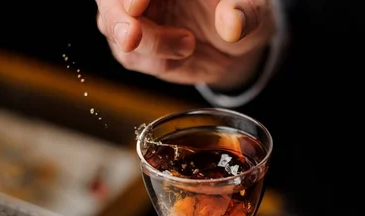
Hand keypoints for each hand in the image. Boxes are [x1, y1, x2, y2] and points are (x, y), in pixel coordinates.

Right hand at [95, 0, 277, 89]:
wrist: (235, 43)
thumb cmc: (241, 11)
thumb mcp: (253, 9)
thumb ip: (243, 12)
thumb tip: (232, 25)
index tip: (137, 5)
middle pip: (111, 0)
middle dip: (118, 18)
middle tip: (132, 36)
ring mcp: (132, 14)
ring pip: (113, 27)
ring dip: (148, 43)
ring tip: (188, 45)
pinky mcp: (133, 44)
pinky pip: (129, 55)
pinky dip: (156, 60)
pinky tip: (182, 54)